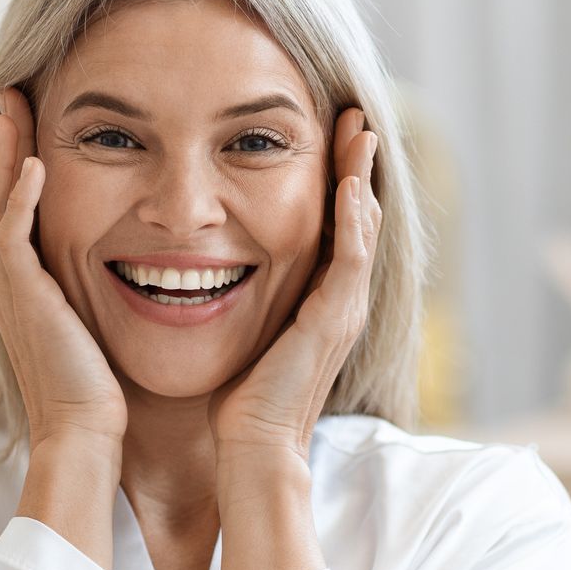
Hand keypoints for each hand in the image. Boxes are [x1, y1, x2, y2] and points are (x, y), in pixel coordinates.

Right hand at [0, 87, 127, 452]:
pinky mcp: (23, 299)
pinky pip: (10, 235)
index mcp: (25, 291)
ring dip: (3, 153)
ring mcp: (11, 290)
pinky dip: (20, 197)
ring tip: (13, 108)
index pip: (11, 213)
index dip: (16, 167)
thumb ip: (105, 297)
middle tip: (11, 97)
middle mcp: (10, 285)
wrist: (85, 437)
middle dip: (1, 145)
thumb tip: (143, 273)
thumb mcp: (101, 331)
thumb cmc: (103, 397)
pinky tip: (34, 164)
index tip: (32, 126)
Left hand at [208, 106, 380, 464]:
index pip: (337, 230)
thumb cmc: (239, 405)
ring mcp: (342, 311)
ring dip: (362, 177)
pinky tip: (350, 182)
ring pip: (363, 229)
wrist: (251, 452)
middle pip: (360, 219)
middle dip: (357, 167)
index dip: (336, 183)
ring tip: (360, 131)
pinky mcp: (331, 322)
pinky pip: (351, 258)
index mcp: (321, 304)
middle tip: (355, 118)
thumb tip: (207, 273)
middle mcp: (341, 303)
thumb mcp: (242, 335)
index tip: (328, 139)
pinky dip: (353, 218)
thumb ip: (239, 302)